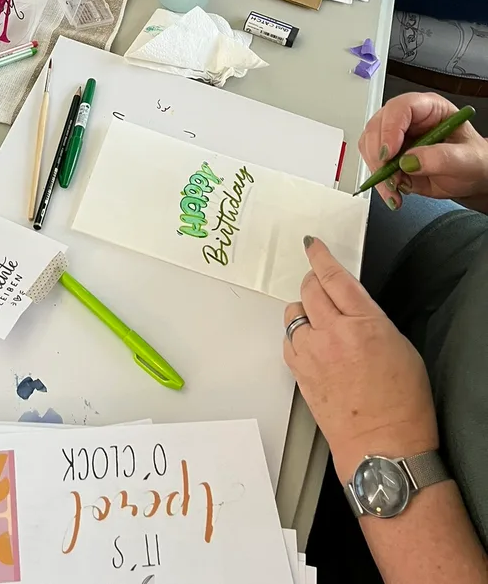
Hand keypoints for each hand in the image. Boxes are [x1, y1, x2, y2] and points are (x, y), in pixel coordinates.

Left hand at [284, 238, 437, 480]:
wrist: (383, 445)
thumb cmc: (402, 403)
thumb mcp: (399, 346)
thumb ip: (369, 318)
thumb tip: (351, 305)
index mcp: (363, 323)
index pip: (334, 277)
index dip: (320, 257)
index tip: (312, 245)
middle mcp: (332, 333)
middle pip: (309, 289)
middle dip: (313, 283)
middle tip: (320, 287)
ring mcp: (311, 352)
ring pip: (293, 313)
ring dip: (304, 312)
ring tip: (321, 326)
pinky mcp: (298, 371)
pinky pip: (289, 339)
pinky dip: (298, 337)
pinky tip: (314, 347)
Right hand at [358, 92, 487, 208]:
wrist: (471, 179)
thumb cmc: (473, 162)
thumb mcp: (466, 159)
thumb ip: (441, 157)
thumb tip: (409, 161)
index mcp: (429, 108)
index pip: (401, 107)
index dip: (391, 128)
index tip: (389, 154)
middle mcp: (408, 118)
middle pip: (377, 126)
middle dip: (379, 155)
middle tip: (392, 177)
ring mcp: (395, 135)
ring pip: (369, 145)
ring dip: (377, 170)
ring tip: (396, 189)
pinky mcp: (388, 154)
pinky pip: (372, 162)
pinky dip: (379, 180)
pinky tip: (393, 192)